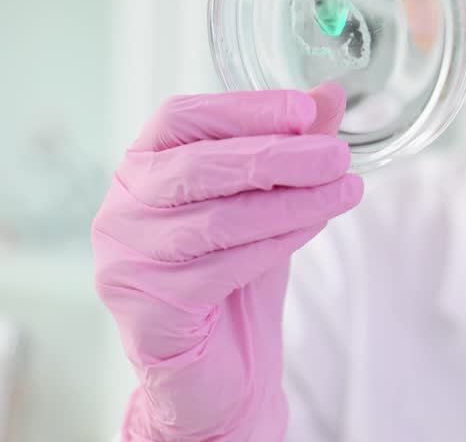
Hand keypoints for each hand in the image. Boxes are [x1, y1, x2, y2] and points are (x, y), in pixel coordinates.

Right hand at [93, 84, 360, 440]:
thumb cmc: (232, 275)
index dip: (243, 108)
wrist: (215, 370)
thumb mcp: (265, 201)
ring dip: (290, 202)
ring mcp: (126, 261)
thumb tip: (331, 95)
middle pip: (198, 167)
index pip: (181, 117)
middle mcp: (119, 210)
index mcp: (140, 168)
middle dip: (277, 156)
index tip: (306, 109)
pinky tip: (314, 227)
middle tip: (337, 154)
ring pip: (216, 220)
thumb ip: (289, 147)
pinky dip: (276, 243)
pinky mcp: (147, 311)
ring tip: (345, 190)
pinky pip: (221, 269)